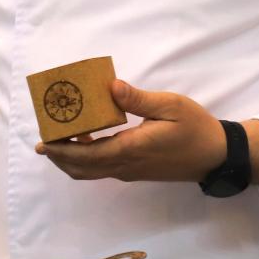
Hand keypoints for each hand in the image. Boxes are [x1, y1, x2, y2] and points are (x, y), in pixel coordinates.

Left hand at [36, 80, 227, 182]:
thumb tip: (111, 87)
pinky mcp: (135, 170)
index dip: (61, 150)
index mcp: (130, 149)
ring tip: (59, 138)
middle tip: (43, 139)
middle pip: (81, 168)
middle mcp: (125, 165)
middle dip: (59, 155)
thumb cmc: (195, 128)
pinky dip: (86, 158)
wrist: (215, 156)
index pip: (86, 155)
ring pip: (90, 172)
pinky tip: (87, 138)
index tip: (43, 140)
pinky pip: (102, 169)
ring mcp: (130, 171)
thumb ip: (138, 99)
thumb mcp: (170, 106)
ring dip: (70, 159)